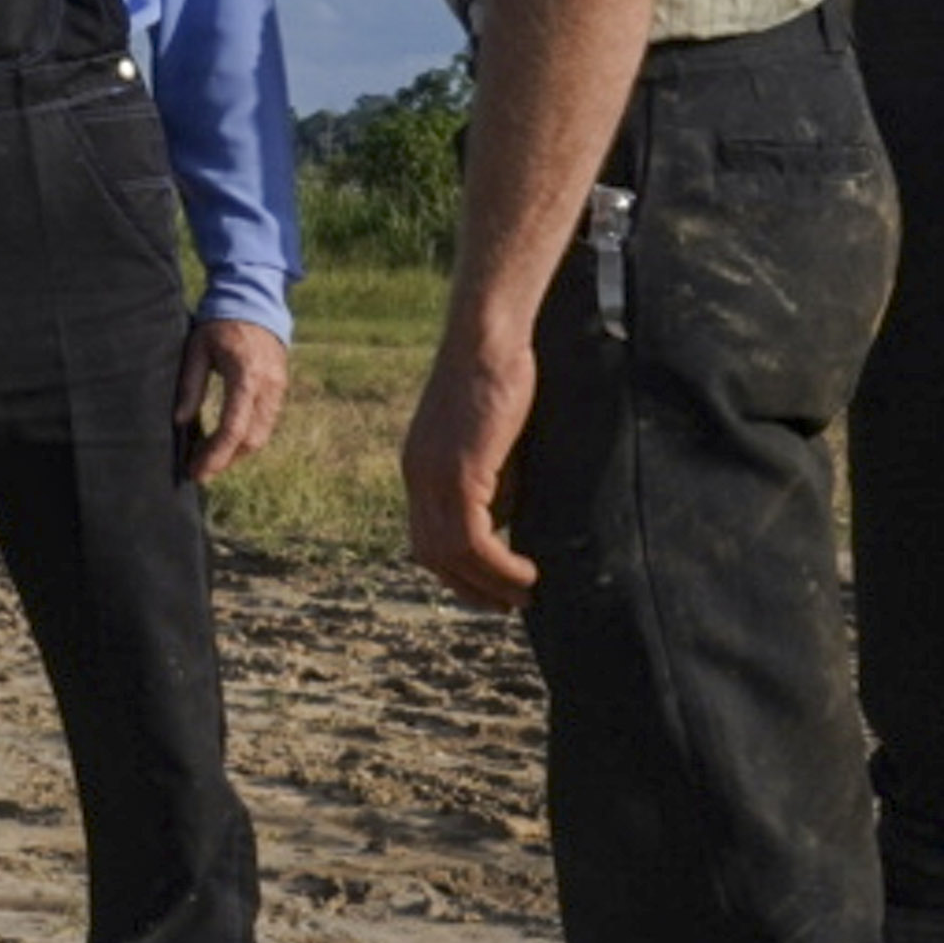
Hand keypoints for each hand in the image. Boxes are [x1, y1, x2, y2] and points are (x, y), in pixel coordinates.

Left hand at [178, 316, 290, 486]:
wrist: (254, 302)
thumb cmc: (219, 324)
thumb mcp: (196, 349)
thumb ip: (190, 385)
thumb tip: (180, 422)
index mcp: (245, 375)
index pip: (233, 428)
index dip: (215, 455)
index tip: (197, 472)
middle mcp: (268, 386)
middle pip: (252, 439)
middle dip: (226, 460)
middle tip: (199, 471)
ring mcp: (278, 388)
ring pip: (262, 435)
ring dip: (237, 453)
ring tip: (209, 460)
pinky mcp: (281, 389)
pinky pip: (266, 423)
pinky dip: (247, 438)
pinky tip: (225, 442)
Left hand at [399, 325, 540, 609]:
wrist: (490, 338)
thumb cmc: (501, 377)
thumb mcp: (494, 444)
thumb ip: (493, 484)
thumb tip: (507, 523)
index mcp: (420, 467)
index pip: (426, 535)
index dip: (455, 569)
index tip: (488, 586)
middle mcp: (417, 476)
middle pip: (430, 554)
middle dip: (469, 587)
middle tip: (507, 604)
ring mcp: (433, 477)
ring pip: (451, 555)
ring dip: (489, 584)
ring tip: (523, 596)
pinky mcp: (458, 474)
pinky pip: (471, 540)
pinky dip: (498, 566)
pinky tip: (525, 573)